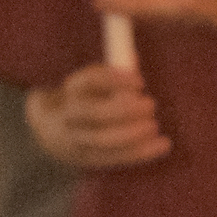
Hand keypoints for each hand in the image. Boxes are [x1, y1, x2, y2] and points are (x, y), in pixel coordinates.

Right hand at [27, 64, 167, 170]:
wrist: (52, 132)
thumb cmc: (87, 98)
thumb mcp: (93, 81)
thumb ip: (113, 70)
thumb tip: (132, 57)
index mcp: (74, 88)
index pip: (91, 81)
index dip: (116, 80)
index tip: (140, 81)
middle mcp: (71, 114)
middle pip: (95, 113)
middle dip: (125, 110)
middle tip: (151, 104)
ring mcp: (79, 139)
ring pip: (104, 140)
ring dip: (133, 134)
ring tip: (154, 125)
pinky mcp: (91, 158)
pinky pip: (117, 157)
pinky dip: (143, 151)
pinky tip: (164, 144)